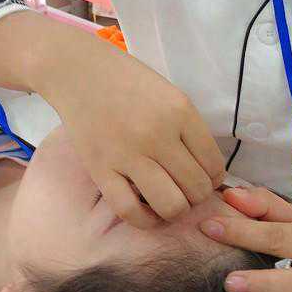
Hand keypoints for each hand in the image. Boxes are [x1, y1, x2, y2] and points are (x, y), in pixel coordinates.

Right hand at [40, 37, 226, 228]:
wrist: (77, 70)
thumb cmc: (127, 80)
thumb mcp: (169, 94)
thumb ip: (189, 129)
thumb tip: (208, 171)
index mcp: (180, 112)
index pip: (214, 165)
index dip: (214, 180)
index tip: (204, 179)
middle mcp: (158, 134)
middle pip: (197, 189)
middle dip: (197, 197)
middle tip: (185, 190)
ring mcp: (128, 154)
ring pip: (171, 205)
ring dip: (176, 210)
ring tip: (169, 201)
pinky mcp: (100, 169)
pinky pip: (131, 211)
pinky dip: (145, 220)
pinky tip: (147, 211)